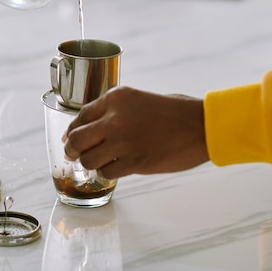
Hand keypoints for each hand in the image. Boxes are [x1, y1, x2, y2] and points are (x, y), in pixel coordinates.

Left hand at [63, 86, 208, 178]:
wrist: (202, 125)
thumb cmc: (175, 111)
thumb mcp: (138, 99)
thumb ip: (114, 110)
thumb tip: (92, 128)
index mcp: (115, 98)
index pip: (80, 116)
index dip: (72, 130)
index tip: (69, 138)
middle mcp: (114, 118)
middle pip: (77, 139)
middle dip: (72, 150)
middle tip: (73, 155)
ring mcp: (122, 140)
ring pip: (88, 159)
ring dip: (90, 164)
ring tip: (98, 164)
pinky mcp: (134, 161)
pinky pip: (106, 172)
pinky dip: (106, 173)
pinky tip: (114, 169)